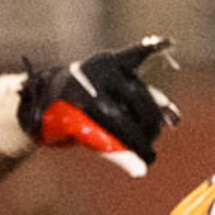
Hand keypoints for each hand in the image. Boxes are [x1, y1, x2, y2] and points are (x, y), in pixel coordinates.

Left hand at [9, 39, 177, 176]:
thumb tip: (141, 171)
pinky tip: (168, 43)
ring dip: (156, 111)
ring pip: (144, 93)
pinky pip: (136, 53)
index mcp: (88, 101)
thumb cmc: (67, 120)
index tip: (149, 160)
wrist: (46, 94)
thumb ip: (114, 152)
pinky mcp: (111, 59)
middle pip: (141, 109)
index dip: (140, 146)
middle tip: (150, 144)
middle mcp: (98, 81)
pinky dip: (151, 48)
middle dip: (150, 130)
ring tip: (164, 125)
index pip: (126, 127)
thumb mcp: (86, 137)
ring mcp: (106, 67)